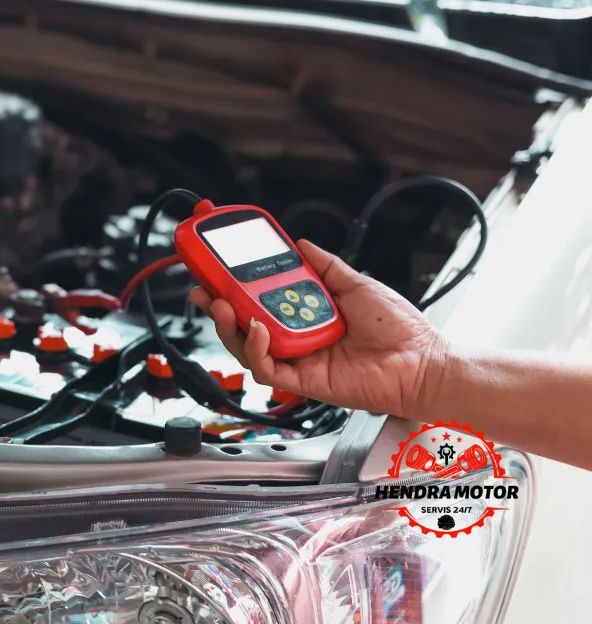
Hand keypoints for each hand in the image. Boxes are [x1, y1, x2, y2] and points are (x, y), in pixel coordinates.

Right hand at [189, 239, 448, 418]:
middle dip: (219, 308)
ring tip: (223, 306)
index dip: (235, 289)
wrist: (423, 362)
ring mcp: (299, 361)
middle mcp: (298, 339)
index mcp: (307, 316)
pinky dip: (258, 349)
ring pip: (248, 349)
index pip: (260, 301)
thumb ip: (325, 266)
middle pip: (244, 326)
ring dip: (230, 327)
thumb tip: (301, 244)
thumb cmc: (400, 329)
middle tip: (205, 289)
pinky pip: (268, 369)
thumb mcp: (356, 283)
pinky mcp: (304, 382)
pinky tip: (260, 329)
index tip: (217, 270)